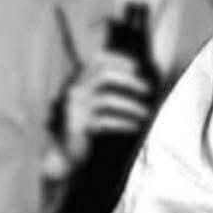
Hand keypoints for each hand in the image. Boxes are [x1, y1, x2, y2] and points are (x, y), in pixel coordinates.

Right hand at [51, 47, 155, 167]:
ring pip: (108, 99)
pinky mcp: (78, 126)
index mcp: (78, 81)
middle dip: (129, 81)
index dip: (118, 59)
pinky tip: (134, 126)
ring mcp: (75, 108)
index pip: (97, 60)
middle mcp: (75, 91)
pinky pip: (106, 121)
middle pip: (105, 75)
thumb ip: (106, 90)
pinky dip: (124, 123)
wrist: (65, 152)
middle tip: (148, 90)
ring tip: (145, 114)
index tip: (136, 67)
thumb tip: (138, 81)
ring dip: (131, 106)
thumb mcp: (93, 104)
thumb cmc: (86, 126)